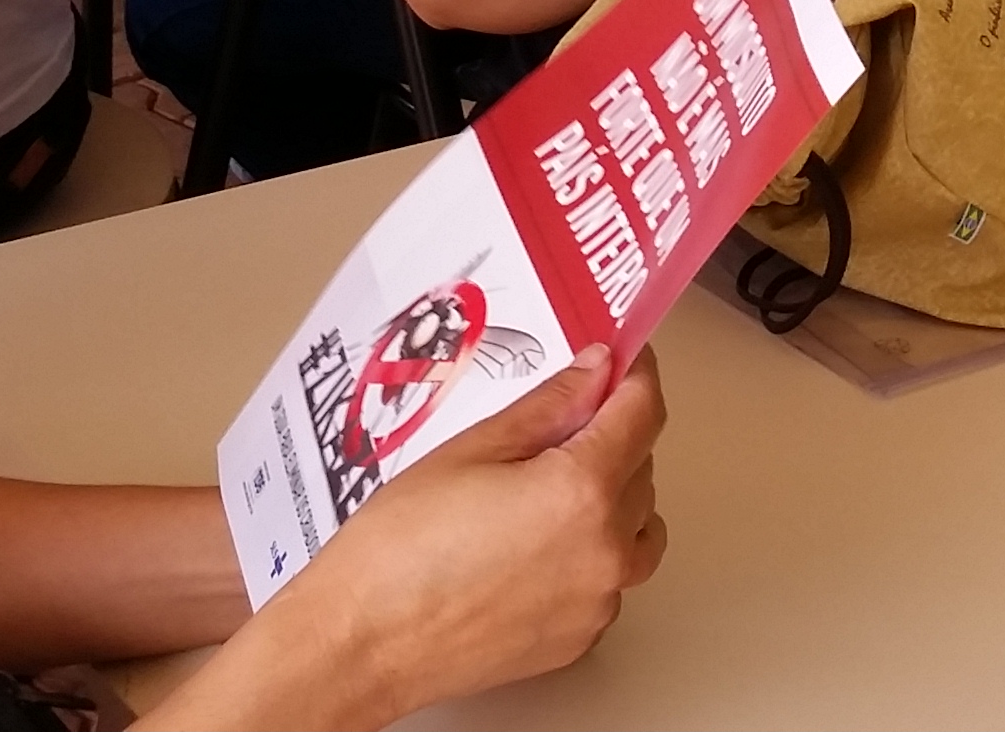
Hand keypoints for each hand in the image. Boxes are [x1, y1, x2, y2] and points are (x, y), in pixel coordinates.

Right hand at [267, 346, 666, 717]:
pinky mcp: (578, 641)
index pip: (642, 414)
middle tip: (557, 425)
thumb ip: (547, 408)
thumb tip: (595, 374)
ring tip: (546, 491)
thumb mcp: (470, 450)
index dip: (634, 377)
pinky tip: (531, 547)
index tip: (619, 362)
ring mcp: (596, 603)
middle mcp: (605, 551)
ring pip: (637, 532)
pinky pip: (608, 582)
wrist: (361, 643)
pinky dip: (589, 555)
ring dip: (612, 500)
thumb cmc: (398, 551)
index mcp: (581, 492)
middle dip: (612, 438)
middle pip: (642, 472)